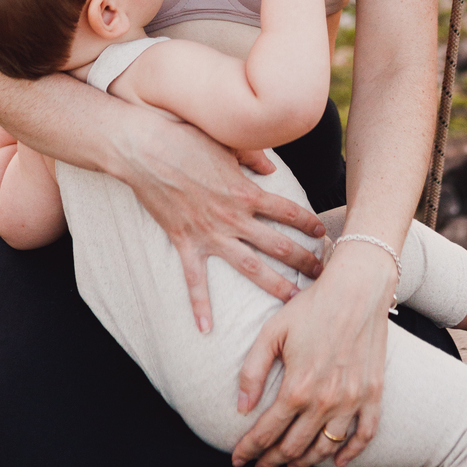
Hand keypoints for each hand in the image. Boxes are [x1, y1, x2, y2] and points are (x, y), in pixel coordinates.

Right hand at [118, 111, 324, 332]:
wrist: (144, 149)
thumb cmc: (186, 138)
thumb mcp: (227, 142)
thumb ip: (253, 156)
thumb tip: (272, 168)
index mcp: (246, 190)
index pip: (287, 210)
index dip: (307, 222)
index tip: (321, 233)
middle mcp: (233, 216)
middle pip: (277, 243)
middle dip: (303, 260)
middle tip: (322, 275)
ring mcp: (209, 232)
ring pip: (250, 266)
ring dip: (274, 284)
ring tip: (293, 300)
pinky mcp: (184, 241)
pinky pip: (195, 279)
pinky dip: (199, 305)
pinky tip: (206, 329)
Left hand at [231, 239, 396, 466]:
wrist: (357, 289)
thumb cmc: (311, 307)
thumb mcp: (272, 332)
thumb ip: (253, 371)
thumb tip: (241, 408)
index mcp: (297, 387)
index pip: (267, 431)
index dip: (249, 449)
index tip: (237, 459)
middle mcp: (326, 401)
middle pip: (294, 446)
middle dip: (272, 460)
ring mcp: (352, 400)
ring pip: (326, 447)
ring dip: (305, 462)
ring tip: (290, 466)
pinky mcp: (373, 394)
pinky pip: (364, 435)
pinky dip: (351, 453)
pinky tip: (337, 461)